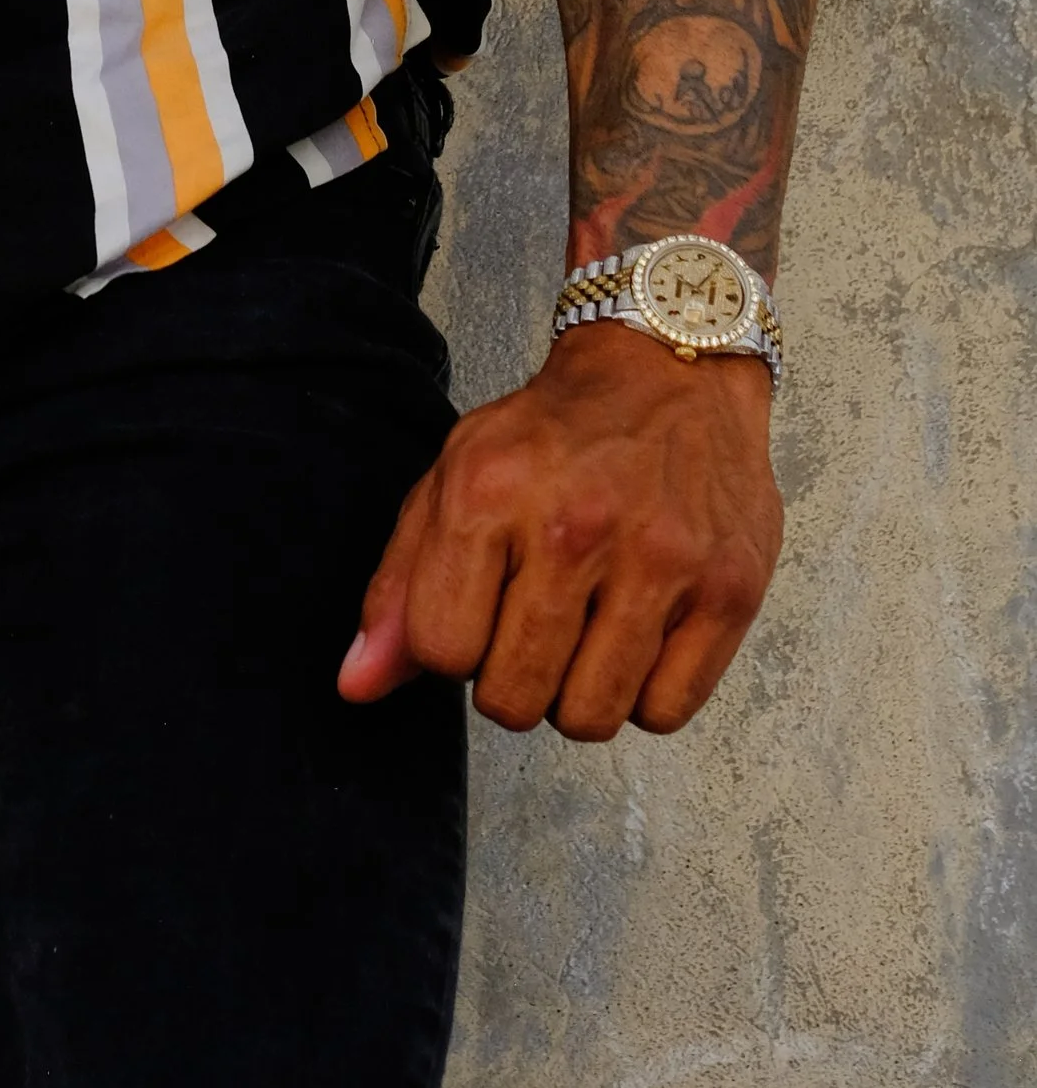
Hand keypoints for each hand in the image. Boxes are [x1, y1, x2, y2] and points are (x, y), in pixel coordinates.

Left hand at [337, 323, 782, 739]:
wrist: (671, 369)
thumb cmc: (556, 434)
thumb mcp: (456, 478)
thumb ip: (399, 585)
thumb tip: (357, 685)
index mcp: (491, 493)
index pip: (442, 650)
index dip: (452, 647)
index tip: (477, 610)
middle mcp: (577, 527)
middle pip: (514, 699)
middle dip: (511, 681)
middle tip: (533, 627)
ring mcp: (662, 561)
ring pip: (591, 718)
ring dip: (577, 695)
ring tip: (587, 632)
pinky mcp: (730, 590)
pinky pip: (666, 713)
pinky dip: (645, 695)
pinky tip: (639, 636)